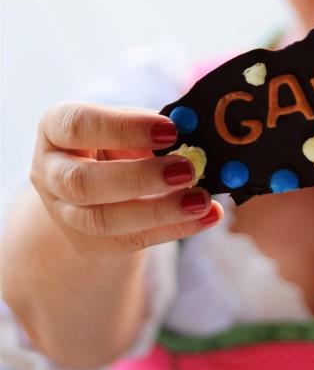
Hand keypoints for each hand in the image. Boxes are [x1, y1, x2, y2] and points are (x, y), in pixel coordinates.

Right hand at [30, 102, 223, 261]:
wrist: (99, 182)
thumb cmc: (119, 140)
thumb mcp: (130, 124)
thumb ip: (156, 127)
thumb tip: (198, 132)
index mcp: (56, 129)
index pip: (78, 126)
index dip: (123, 128)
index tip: (170, 130)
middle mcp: (49, 172)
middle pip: (82, 183)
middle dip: (138, 178)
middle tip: (187, 169)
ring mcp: (63, 214)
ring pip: (102, 221)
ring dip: (158, 212)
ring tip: (201, 200)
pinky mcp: (88, 244)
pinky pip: (129, 242)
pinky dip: (173, 229)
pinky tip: (207, 216)